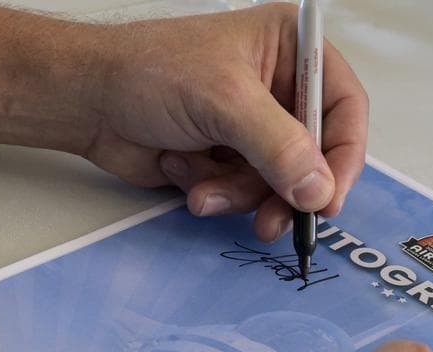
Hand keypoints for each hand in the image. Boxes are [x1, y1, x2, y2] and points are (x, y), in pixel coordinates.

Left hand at [89, 5, 368, 241]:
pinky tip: (182, 172)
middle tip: (272, 222)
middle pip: (313, 155)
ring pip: (275, 183)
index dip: (344, 155)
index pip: (343, 106)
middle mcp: (277, 86)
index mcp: (290, 48)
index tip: (329, 198)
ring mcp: (250, 126)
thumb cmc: (149, 72)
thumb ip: (279, 147)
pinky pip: (242, 193)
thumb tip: (318, 189)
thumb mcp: (225, 103)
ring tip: (204, 190)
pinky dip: (214, 192)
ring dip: (238, 195)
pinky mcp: (225, 158)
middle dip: (286, 191)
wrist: (89, 101)